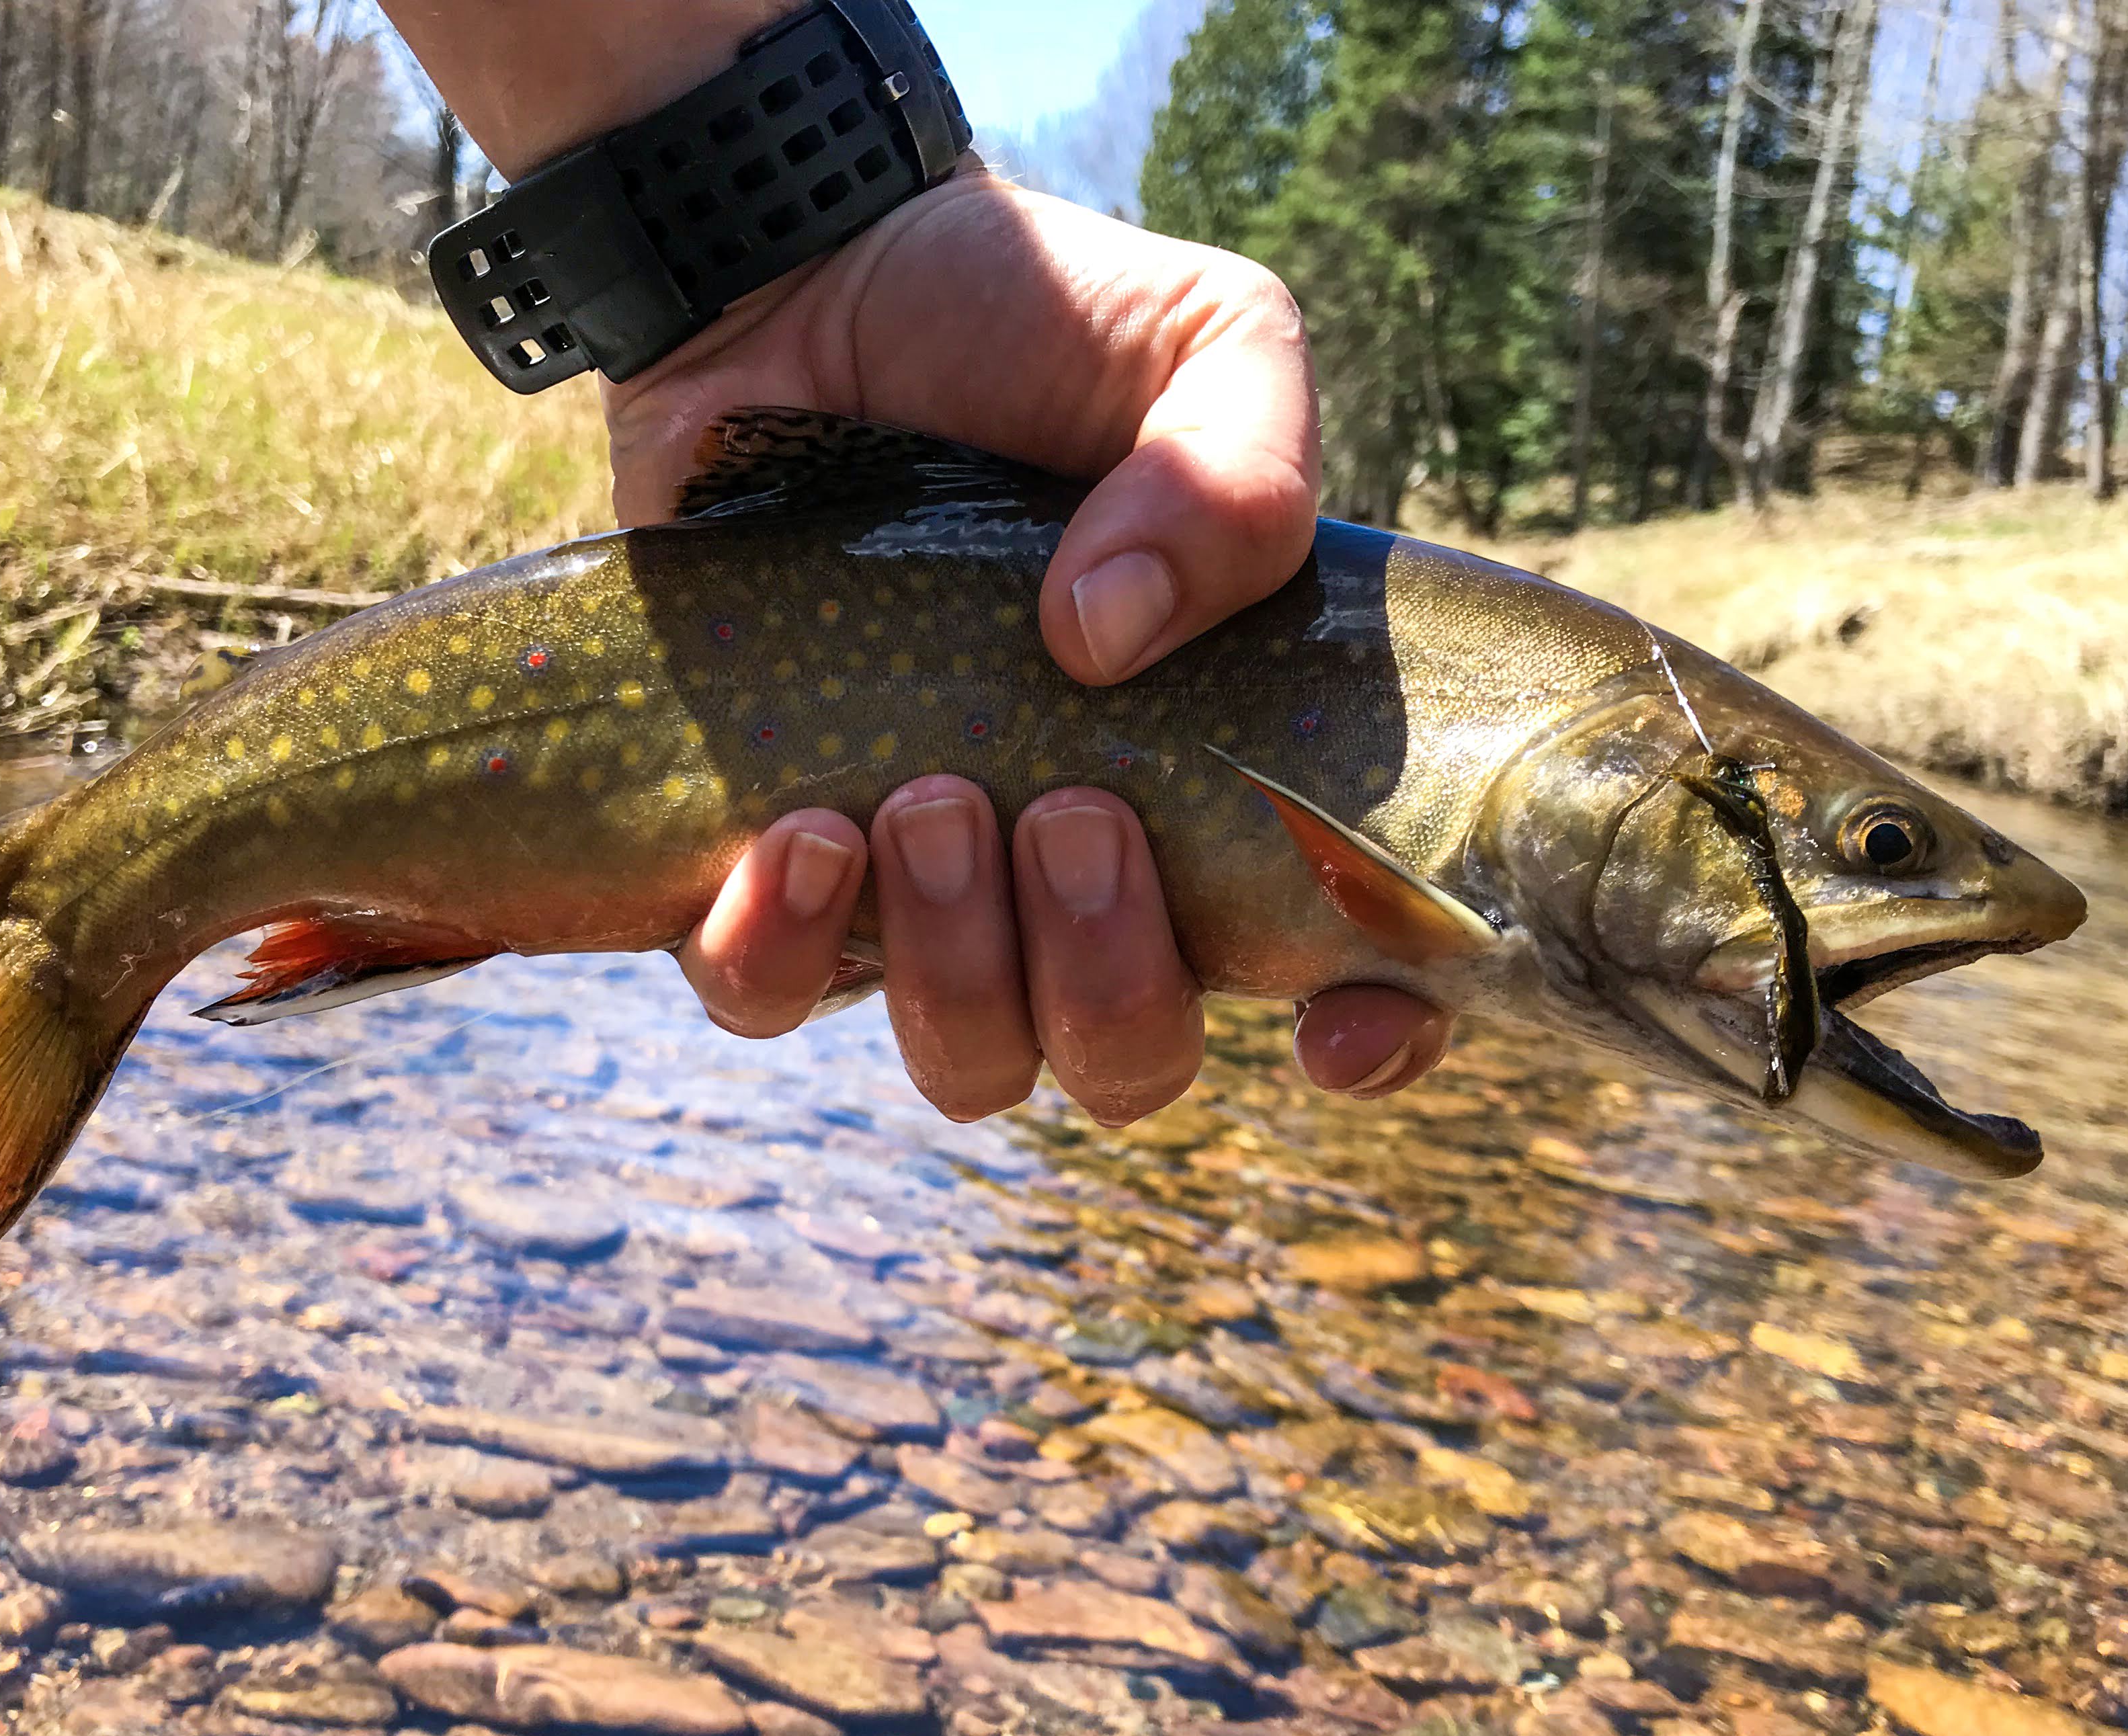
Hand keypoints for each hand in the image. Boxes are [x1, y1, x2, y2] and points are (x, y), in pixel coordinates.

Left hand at [642, 168, 1447, 1120]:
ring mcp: (925, 885)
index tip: (1334, 1025)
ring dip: (959, 968)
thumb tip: (1108, 637)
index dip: (1364, 1038)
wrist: (808, 284)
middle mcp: (1086, 870)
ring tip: (927, 799)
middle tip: (1069, 811)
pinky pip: (767, 998)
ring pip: (971, 1059)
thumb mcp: (1202, 341)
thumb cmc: (1037, 328)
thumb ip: (1240, 470)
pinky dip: (781, 950)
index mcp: (1230, 780)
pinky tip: (799, 829)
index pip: (1342, 978)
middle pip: (1130, 1059)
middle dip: (1111, 977)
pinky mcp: (763, 862)